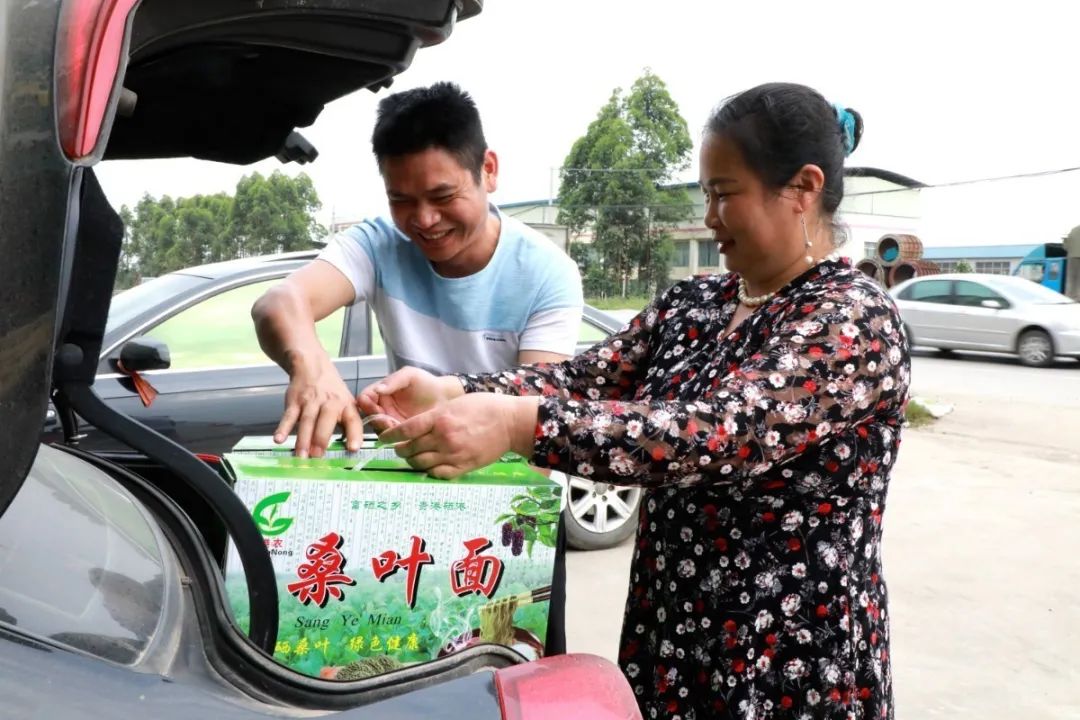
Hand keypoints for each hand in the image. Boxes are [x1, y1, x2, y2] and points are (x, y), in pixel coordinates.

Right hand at [274, 352, 362, 456]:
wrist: (311, 365)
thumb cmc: (331, 390)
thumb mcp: (345, 402)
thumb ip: (347, 424)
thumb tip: (350, 448)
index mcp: (345, 405)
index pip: (353, 420)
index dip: (354, 434)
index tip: (353, 449)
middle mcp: (329, 403)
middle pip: (325, 421)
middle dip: (321, 440)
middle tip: (317, 457)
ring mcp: (311, 401)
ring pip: (307, 421)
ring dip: (303, 440)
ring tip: (301, 457)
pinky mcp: (295, 401)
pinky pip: (288, 416)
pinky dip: (283, 428)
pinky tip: (279, 439)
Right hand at [357, 367, 464, 432]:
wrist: (445, 397)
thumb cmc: (426, 382)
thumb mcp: (409, 375)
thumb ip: (394, 381)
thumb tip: (378, 389)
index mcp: (379, 392)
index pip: (364, 399)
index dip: (366, 405)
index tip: (375, 408)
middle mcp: (381, 408)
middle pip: (369, 416)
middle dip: (376, 420)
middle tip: (387, 422)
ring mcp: (390, 421)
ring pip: (378, 429)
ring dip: (385, 430)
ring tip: (398, 427)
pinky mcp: (400, 433)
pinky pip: (392, 438)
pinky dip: (395, 437)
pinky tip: (405, 434)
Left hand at [378, 394, 539, 478]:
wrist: (509, 422)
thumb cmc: (484, 407)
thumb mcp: (454, 404)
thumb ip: (433, 416)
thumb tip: (414, 427)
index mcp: (439, 418)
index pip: (405, 430)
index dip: (390, 436)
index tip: (384, 438)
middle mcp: (443, 438)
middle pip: (410, 449)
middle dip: (400, 449)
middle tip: (397, 448)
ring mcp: (453, 454)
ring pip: (421, 463)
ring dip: (412, 461)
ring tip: (411, 457)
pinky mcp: (463, 466)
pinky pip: (437, 474)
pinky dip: (428, 471)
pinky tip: (427, 466)